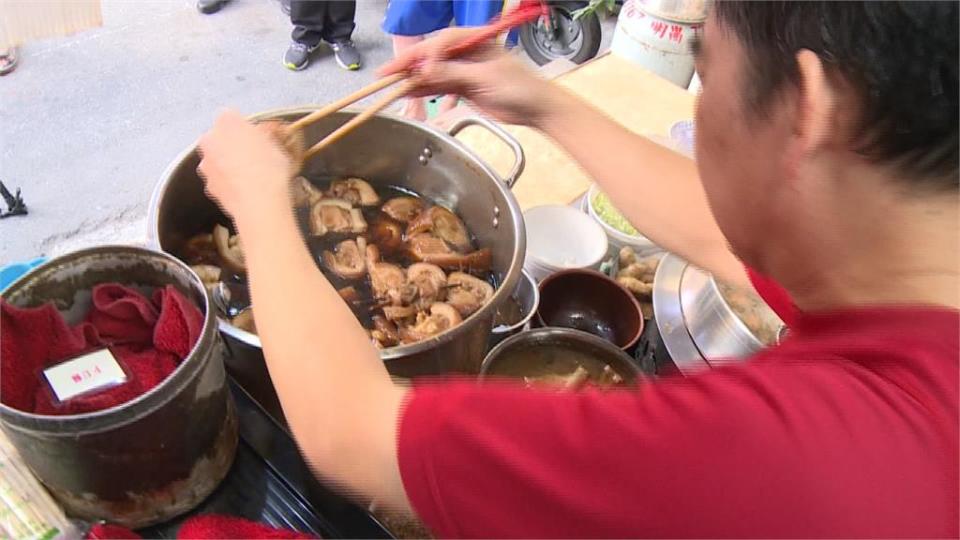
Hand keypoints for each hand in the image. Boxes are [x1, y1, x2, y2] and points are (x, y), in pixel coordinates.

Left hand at [197, 109, 294, 224]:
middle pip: (222, 137)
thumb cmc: (269, 171)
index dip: (247, 127)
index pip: (234, 116)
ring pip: (218, 159)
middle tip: (257, 155)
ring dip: (230, 163)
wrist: (259, 204)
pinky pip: (219, 179)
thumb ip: (266, 136)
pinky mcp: (208, 185)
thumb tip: (267, 135)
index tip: (259, 136)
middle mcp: (210, 139)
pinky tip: (246, 188)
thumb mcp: (277, 145)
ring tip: (253, 175)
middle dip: (235, 144)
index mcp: (227, 121)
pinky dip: (229, 181)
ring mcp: (206, 164)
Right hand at [378, 28, 557, 126]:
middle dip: (409, 64)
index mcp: (475, 40)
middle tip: (386, 74)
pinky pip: (438, 86)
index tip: (416, 68)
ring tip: (390, 86)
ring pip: (432, 72)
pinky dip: (423, 90)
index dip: (426, 54)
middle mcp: (466, 52)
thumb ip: (455, 73)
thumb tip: (427, 70)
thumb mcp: (486, 78)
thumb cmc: (520, 87)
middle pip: (432, 55)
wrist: (536, 109)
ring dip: (412, 79)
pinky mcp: (463, 87)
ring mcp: (463, 70)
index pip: (442, 41)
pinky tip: (406, 92)